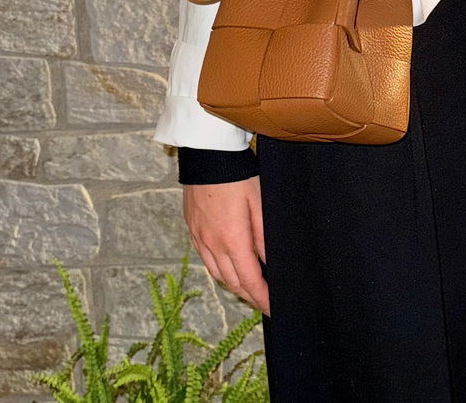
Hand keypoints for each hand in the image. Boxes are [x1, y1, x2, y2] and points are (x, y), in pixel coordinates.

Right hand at [183, 177, 269, 315]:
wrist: (207, 157)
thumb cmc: (238, 177)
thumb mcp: (259, 204)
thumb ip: (264, 237)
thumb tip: (271, 263)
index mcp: (232, 240)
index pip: (249, 281)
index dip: (262, 299)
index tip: (273, 309)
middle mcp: (212, 245)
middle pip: (232, 282)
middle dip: (250, 296)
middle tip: (265, 302)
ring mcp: (199, 239)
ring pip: (217, 274)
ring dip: (234, 285)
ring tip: (250, 289)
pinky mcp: (192, 230)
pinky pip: (206, 260)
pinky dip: (220, 270)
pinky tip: (229, 267)